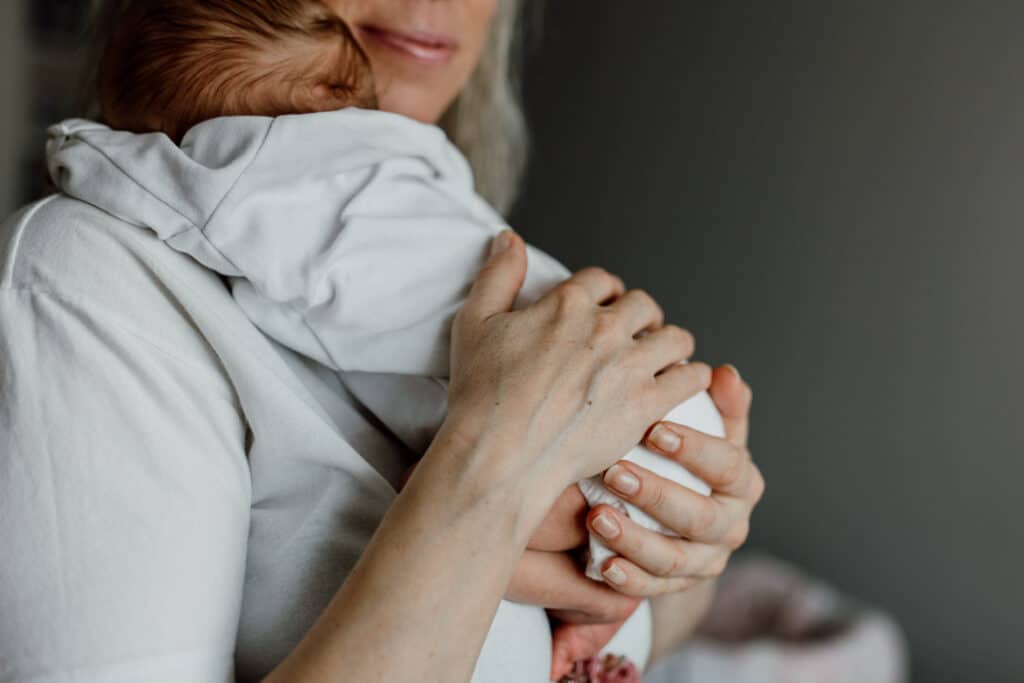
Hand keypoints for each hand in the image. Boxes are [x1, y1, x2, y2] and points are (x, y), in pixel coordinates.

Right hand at [440, 230, 711, 509]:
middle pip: (643, 305)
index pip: (601, 280)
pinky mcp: (645, 405)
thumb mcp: (475, 322)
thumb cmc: (481, 395)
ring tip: (662, 355)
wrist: (499, 454)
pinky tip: (684, 382)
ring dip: (670, 342)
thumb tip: (509, 239)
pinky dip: (692, 376)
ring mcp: (629, 366)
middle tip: (636, 332)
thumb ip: (498, 275)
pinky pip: (690, 378)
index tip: (604, 304)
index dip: (604, 291)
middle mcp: (604, 328)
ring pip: (674, 337)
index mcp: (566, 304)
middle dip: (641, 315)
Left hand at [584, 364, 763, 595]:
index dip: (694, 449)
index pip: (727, 465)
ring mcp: (706, 561)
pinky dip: (630, 580)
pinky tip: (603, 565)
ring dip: (635, 540)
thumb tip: (725, 373)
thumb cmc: (689, 458)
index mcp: (743, 482)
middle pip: (700, 516)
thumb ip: (720, 404)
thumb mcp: (709, 429)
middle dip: (656, 495)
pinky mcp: (679, 587)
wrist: (684, 517)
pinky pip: (655, 589)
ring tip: (596, 517)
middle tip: (614, 473)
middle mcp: (731, 526)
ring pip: (675, 558)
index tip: (655, 430)